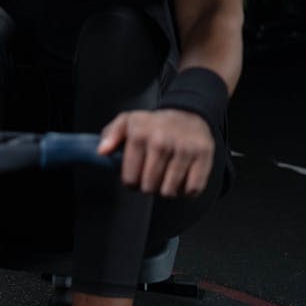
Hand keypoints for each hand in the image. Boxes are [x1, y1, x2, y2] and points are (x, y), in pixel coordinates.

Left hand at [97, 108, 214, 197]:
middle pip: (149, 187)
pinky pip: (192, 189)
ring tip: (167, 175)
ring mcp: (184, 149)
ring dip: (167, 189)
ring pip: (169, 191)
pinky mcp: (203, 156)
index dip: (131, 182)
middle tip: (153, 174)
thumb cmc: (155, 124)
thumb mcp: (128, 121)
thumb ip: (111, 134)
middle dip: (148, 186)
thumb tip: (102, 151)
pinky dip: (187, 190)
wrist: (189, 113)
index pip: (129, 179)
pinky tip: (182, 177)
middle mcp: (161, 141)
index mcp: (139, 134)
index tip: (136, 176)